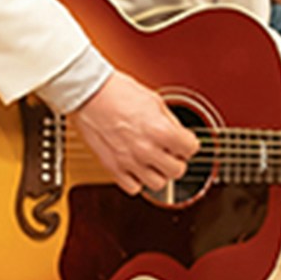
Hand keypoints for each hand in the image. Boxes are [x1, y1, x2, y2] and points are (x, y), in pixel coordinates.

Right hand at [71, 71, 199, 195]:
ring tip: (154, 161)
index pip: (191, 149)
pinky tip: (136, 167)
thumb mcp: (154, 100)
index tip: (184, 142)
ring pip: (158, 184)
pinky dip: (137, 180)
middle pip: (177, 170)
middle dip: (177, 160)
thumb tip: (179, 134)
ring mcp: (129, 161)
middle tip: (171, 152)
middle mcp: (146, 149)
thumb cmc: (117, 91)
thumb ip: (170, 121)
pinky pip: (133, 188)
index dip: (188, 143)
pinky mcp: (113, 168)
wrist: (89, 93)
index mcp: (160, 130)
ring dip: (159, 173)